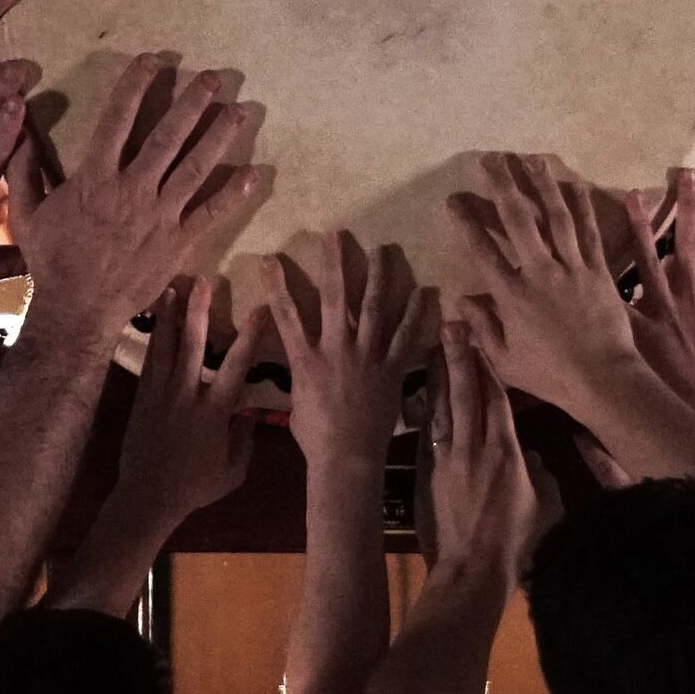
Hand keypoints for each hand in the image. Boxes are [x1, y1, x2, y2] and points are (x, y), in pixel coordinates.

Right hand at [13, 56, 269, 338]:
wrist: (78, 309)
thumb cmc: (51, 261)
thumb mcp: (26, 213)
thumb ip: (22, 169)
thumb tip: (14, 128)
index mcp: (95, 177)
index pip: (117, 117)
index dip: (136, 85)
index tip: (152, 60)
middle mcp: (132, 189)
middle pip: (167, 136)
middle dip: (192, 103)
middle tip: (214, 77)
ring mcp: (159, 215)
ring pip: (194, 167)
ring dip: (218, 137)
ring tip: (239, 111)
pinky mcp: (178, 242)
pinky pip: (209, 214)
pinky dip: (232, 194)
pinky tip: (252, 174)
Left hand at [111, 277, 267, 524]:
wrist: (147, 497)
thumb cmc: (195, 487)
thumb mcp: (232, 471)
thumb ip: (244, 440)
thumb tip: (249, 414)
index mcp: (214, 411)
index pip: (237, 365)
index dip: (250, 335)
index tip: (261, 308)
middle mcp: (187, 394)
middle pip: (193, 343)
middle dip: (199, 309)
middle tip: (204, 280)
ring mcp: (161, 393)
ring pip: (166, 346)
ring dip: (171, 316)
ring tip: (173, 288)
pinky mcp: (142, 398)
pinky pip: (149, 361)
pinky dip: (154, 338)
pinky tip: (157, 322)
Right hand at [261, 233, 438, 470]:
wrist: (346, 458)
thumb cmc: (315, 437)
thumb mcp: (296, 401)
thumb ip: (299, 375)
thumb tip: (297, 363)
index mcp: (306, 358)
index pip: (287, 314)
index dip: (277, 284)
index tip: (271, 258)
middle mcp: (336, 349)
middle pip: (335, 297)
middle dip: (335, 263)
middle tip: (337, 235)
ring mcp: (367, 357)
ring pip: (373, 308)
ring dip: (377, 276)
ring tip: (381, 249)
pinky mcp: (392, 369)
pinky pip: (406, 336)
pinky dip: (414, 313)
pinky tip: (423, 290)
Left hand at [420, 322, 541, 580]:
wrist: (471, 571)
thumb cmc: (514, 543)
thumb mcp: (541, 506)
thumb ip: (539, 477)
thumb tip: (533, 461)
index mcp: (506, 451)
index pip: (496, 398)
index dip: (490, 365)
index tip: (484, 338)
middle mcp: (475, 446)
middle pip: (466, 391)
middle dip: (459, 356)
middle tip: (451, 324)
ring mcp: (448, 458)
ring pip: (442, 406)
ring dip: (437, 375)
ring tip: (431, 346)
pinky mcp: (429, 472)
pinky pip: (428, 432)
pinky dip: (426, 409)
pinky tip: (421, 393)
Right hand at [446, 153, 640, 413]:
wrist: (604, 380)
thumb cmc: (551, 376)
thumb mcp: (505, 361)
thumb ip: (482, 329)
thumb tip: (461, 300)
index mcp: (512, 297)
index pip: (482, 250)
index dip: (466, 222)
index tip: (453, 199)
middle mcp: (540, 273)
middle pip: (518, 220)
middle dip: (501, 186)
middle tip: (489, 159)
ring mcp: (572, 268)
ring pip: (555, 216)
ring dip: (541, 184)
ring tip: (529, 159)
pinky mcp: (599, 270)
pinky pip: (589, 231)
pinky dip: (581, 205)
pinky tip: (573, 183)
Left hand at [623, 165, 694, 432]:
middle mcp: (688, 296)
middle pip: (690, 242)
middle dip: (688, 206)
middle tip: (683, 172)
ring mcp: (662, 309)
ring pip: (651, 258)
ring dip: (643, 224)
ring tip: (633, 193)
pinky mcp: (638, 327)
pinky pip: (619, 294)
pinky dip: (606, 272)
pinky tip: (590, 254)